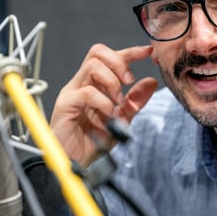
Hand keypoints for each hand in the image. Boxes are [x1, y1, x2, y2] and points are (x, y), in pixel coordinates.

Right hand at [50, 44, 157, 163]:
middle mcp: (81, 83)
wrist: (75, 163)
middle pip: (97, 52)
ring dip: (112, 82)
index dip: (130, 52)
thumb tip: (151, 82)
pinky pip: (86, 92)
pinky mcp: (65, 104)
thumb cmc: (92, 143)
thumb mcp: (121, 120)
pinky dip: (103, 101)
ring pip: (92, 66)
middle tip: (129, 81)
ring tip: (118, 102)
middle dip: (119, 62)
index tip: (148, 52)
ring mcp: (72, 92)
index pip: (109, 57)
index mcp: (94, 84)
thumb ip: (134, 101)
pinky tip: (109, 113)